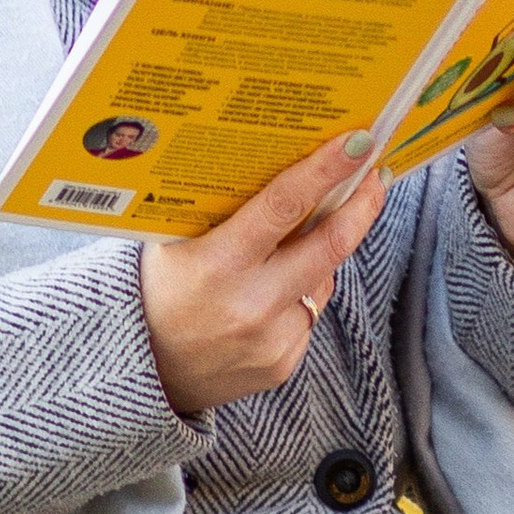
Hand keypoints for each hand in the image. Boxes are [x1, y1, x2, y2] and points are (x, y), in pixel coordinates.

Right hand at [139, 132, 387, 416]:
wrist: (140, 370)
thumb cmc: (155, 290)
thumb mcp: (173, 241)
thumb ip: (224, 211)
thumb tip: (287, 163)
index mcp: (217, 265)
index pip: (284, 207)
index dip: (327, 171)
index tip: (359, 144)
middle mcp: (249, 305)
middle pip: (328, 244)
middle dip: (360, 206)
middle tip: (373, 178)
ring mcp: (270, 340)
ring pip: (321, 279)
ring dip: (318, 255)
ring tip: (292, 246)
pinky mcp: (282, 364)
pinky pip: (307, 315)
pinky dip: (298, 296)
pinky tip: (269, 296)